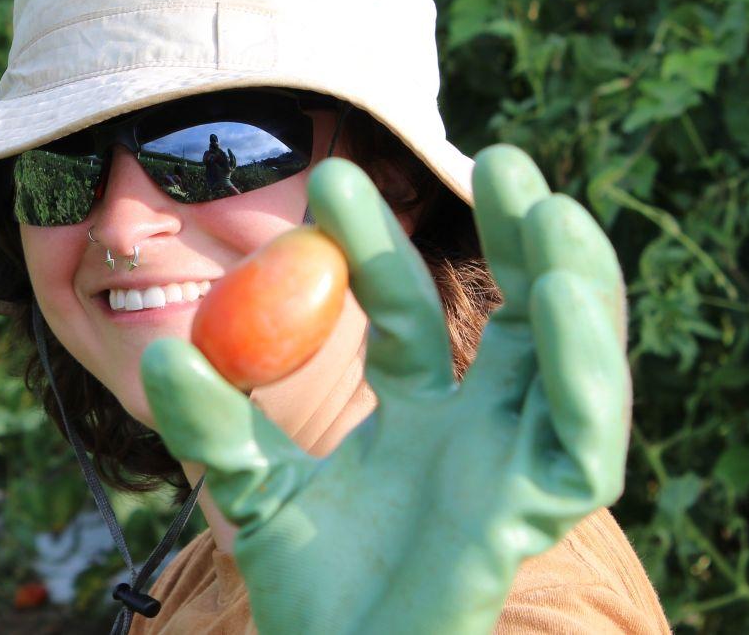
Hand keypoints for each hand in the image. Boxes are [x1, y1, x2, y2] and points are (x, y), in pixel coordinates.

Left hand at [140, 146, 629, 634]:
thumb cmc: (305, 593)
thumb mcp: (250, 489)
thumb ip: (216, 424)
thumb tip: (162, 353)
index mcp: (417, 418)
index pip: (406, 312)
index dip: (374, 245)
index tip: (330, 178)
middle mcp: (477, 432)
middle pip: (518, 318)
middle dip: (515, 238)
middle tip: (494, 158)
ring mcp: (514, 467)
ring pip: (571, 361)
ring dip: (571, 281)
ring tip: (547, 207)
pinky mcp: (537, 511)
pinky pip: (586, 437)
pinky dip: (587, 366)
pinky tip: (566, 295)